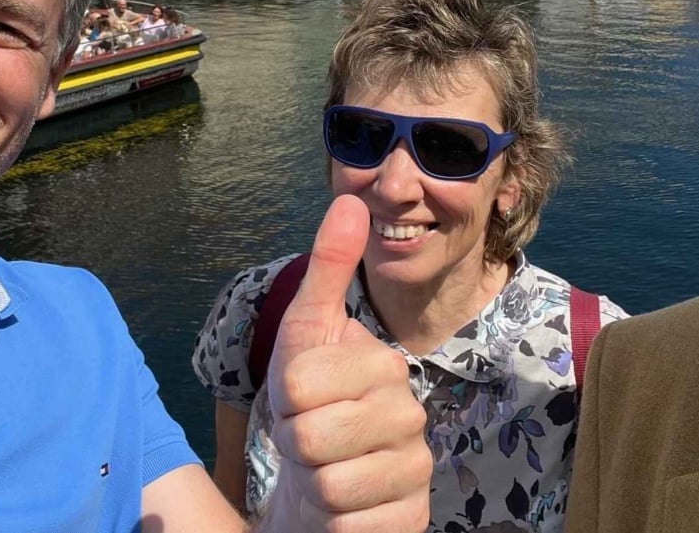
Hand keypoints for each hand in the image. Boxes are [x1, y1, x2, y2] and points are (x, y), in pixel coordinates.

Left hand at [261, 195, 430, 532]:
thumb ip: (328, 269)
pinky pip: (351, 525)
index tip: (300, 400)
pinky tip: (343, 508)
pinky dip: (332, 522)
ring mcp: (414, 470)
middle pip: (311, 434)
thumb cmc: (309, 405)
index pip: (300, 382)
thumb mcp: (305, 333)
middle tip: (308, 438)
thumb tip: (348, 199)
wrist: (316, 484)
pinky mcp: (410, 521)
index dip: (284, 398)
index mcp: (384, 366)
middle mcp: (409, 415)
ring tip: (323, 469)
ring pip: (328, 484)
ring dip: (310, 483)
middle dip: (293, 442)